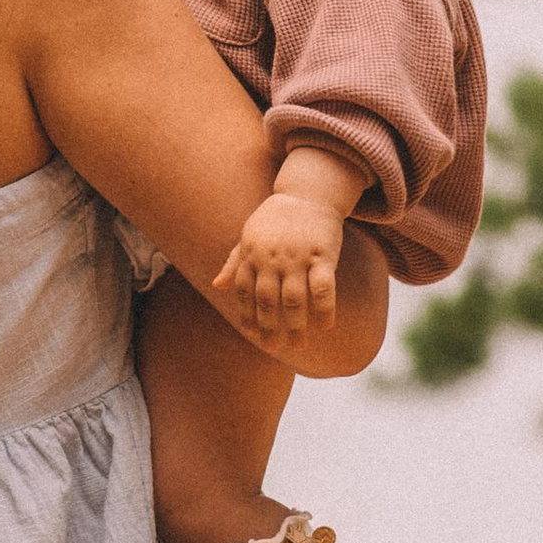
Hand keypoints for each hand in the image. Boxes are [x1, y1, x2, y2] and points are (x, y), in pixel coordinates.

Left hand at [212, 189, 342, 349]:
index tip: (252, 336)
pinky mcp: (322, 254)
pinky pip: (323, 288)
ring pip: (294, 300)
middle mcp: (271, 258)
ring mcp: (297, 256)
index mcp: (251, 254)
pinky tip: (325, 326)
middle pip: (267, 301)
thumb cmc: (277, 218)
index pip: (243, 292)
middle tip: (273, 349)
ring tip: (298, 345)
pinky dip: (324, 310)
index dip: (247, 316)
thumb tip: (216, 285)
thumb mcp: (250, 235)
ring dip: (295, 326)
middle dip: (268, 329)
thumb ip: (235, 261)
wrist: (308, 193)